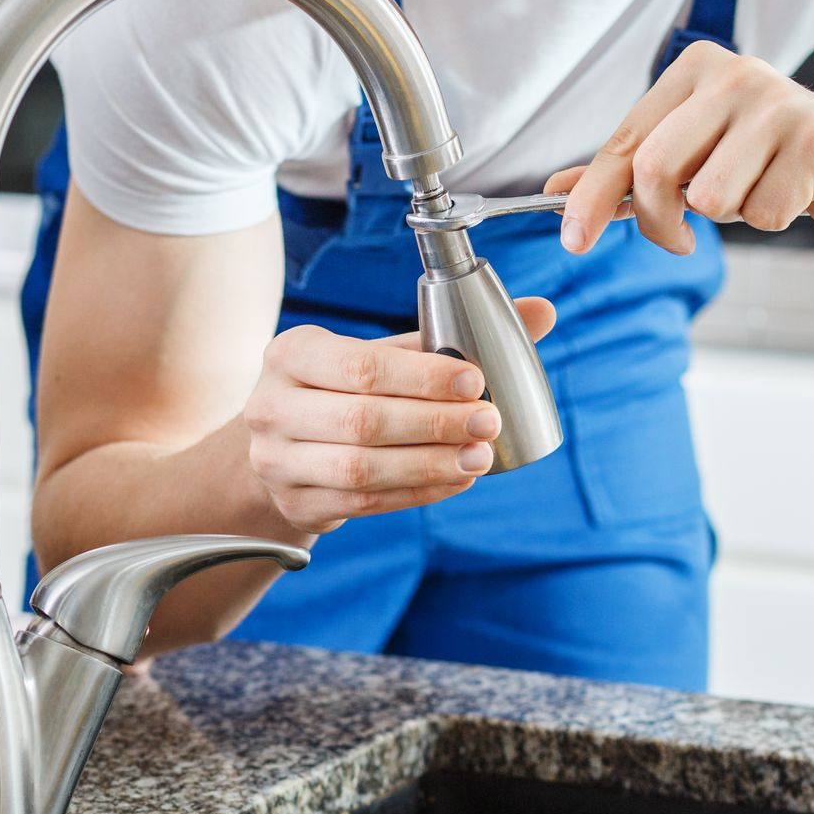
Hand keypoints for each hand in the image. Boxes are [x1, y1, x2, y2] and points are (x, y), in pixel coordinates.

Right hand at [242, 300, 554, 533]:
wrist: (283, 446)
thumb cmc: (342, 389)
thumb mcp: (380, 355)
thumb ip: (449, 336)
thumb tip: (542, 311)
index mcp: (291, 353)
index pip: (361, 367)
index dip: (422, 378)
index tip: (477, 381)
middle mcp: (271, 406)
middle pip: (363, 421)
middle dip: (434, 424)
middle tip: (489, 422)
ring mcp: (277, 461)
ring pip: (361, 468)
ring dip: (428, 465)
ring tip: (478, 457)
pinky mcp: (296, 502)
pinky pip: (364, 502)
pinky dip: (416, 492)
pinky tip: (454, 480)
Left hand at [544, 40, 813, 254]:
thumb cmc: (767, 161)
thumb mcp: (691, 159)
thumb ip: (625, 172)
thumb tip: (557, 189)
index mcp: (693, 71)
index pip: (623, 143)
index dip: (591, 198)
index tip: (573, 239)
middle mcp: (732, 75)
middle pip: (653, 170)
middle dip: (657, 222)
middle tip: (679, 239)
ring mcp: (776, 103)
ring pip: (706, 197)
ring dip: (724, 218)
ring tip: (754, 191)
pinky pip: (758, 213)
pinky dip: (768, 220)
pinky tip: (791, 193)